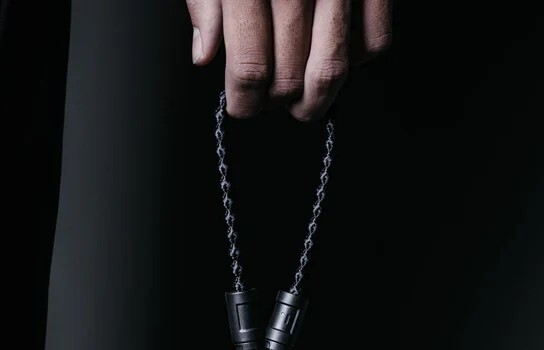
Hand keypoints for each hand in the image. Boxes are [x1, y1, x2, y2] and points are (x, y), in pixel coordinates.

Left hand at [186, 0, 391, 119]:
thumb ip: (205, 2)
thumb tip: (206, 56)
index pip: (250, 69)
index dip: (244, 102)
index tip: (242, 107)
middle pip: (291, 78)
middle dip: (278, 104)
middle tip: (270, 103)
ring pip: (334, 67)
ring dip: (318, 97)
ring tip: (302, 100)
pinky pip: (376, 39)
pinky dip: (357, 59)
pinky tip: (336, 51)